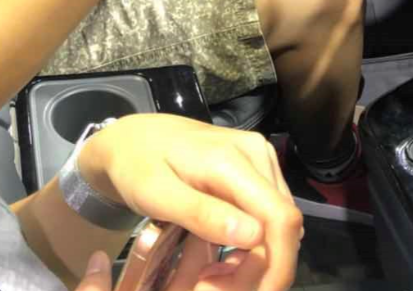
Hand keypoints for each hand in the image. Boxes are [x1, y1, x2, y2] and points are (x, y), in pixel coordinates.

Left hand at [79, 114, 301, 290]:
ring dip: (245, 265)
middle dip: (252, 272)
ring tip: (204, 279)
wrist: (132, 137)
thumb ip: (201, 213)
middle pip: (279, 228)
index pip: (280, 217)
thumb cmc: (136, 163)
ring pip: (272, 229)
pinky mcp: (255, 173)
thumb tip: (254, 236)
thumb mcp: (155, 193)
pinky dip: (240, 250)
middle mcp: (257, 156)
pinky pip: (260, 220)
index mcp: (233, 159)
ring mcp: (259, 162)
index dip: (277, 265)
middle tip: (206, 289)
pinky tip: (212, 263)